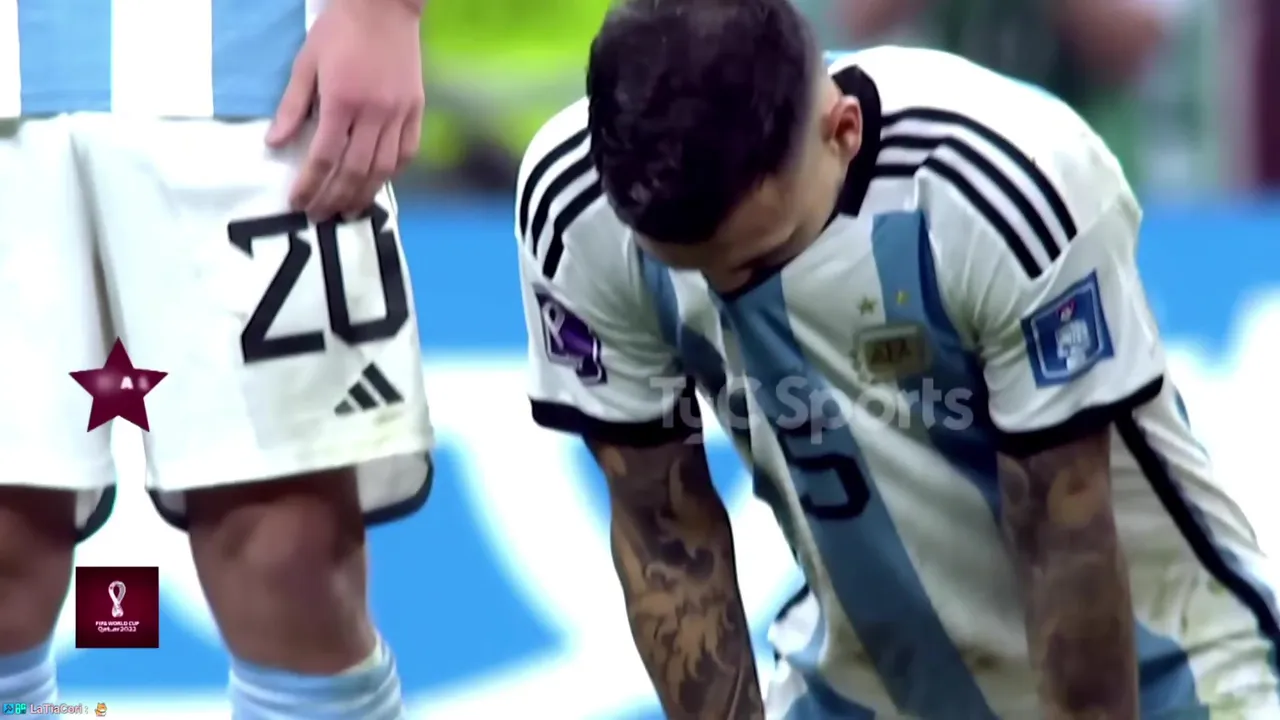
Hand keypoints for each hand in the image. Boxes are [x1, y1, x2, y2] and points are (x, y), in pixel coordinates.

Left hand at [267, 0, 425, 219]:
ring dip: (364, 193)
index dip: (310, 184)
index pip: (324, 156)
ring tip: (348, 209)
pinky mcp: (416, 109)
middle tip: (321, 215)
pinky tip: (378, 183)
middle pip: (354, 170)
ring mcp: (399, 112)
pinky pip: (407, 152)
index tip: (298, 202)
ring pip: (383, 167)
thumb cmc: (338, 30)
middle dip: (335, 198)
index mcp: (342, 100)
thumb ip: (292, 107)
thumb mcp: (306, 63)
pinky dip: (392, 172)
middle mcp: (374, 113)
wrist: (383, 5)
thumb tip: (274, 143)